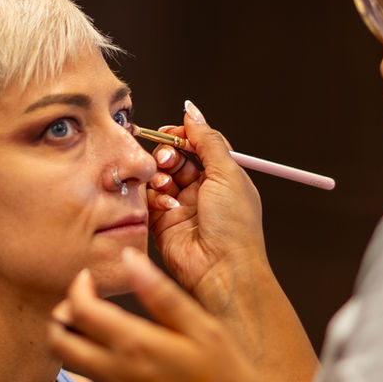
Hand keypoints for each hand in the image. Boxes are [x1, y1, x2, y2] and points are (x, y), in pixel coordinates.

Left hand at [49, 249, 259, 381]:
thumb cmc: (226, 376)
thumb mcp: (203, 327)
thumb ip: (162, 294)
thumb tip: (131, 259)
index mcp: (136, 345)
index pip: (80, 310)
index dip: (77, 287)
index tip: (89, 278)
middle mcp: (117, 371)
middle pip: (59, 340)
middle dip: (62, 314)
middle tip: (82, 300)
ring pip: (70, 362)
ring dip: (72, 337)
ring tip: (96, 321)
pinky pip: (89, 379)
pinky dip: (88, 359)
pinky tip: (112, 348)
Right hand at [144, 101, 266, 309]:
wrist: (221, 270)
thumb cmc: (234, 227)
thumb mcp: (227, 173)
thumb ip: (207, 140)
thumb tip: (192, 111)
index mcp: (223, 177)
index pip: (198, 145)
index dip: (183, 136)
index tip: (172, 132)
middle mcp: (201, 191)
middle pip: (175, 158)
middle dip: (168, 154)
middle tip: (169, 160)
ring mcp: (181, 207)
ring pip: (158, 177)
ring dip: (160, 175)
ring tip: (166, 183)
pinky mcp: (161, 224)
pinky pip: (148, 200)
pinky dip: (154, 197)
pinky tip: (165, 205)